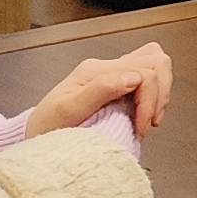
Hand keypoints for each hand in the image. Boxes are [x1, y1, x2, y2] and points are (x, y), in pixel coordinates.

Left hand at [26, 45, 171, 138]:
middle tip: (148, 121)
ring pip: (156, 63)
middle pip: (155, 62)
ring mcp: (113, 73)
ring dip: (162, 90)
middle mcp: (106, 67)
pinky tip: (145, 112)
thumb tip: (133, 77)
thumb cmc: (47, 127)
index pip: (142, 73)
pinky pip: (149, 75)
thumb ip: (99, 90)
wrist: (34, 135)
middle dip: (160, 93)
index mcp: (95, 71)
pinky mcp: (117, 83)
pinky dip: (156, 92)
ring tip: (150, 116)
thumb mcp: (67, 111)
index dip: (149, 101)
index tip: (141, 127)